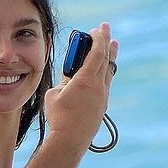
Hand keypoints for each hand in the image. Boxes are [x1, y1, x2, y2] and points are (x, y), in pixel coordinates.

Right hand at [44, 23, 118, 150]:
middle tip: (106, 30)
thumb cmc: (58, 117)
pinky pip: (106, 83)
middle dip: (105, 42)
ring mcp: (102, 96)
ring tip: (113, 46)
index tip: (98, 28)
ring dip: (110, 56)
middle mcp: (98, 86)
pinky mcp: (102, 106)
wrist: (69, 140)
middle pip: (106, 59)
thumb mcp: (54, 94)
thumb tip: (70, 76)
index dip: (98, 38)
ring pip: (109, 71)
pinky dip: (105, 72)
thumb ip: (64, 81)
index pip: (96, 52)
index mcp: (86, 80)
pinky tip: (104, 70)